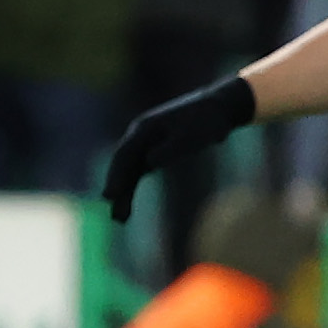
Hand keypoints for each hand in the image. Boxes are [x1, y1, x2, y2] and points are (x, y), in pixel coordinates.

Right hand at [102, 76, 257, 221]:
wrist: (218, 109)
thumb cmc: (206, 122)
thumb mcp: (190, 137)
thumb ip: (169, 150)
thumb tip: (148, 163)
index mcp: (144, 129)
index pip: (125, 155)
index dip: (116, 177)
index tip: (110, 196)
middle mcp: (140, 135)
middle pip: (123, 165)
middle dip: (118, 189)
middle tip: (116, 216)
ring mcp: (146, 142)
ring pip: (130, 170)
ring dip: (124, 192)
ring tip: (120, 219)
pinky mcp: (155, 149)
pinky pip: (139, 170)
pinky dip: (134, 185)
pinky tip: (128, 202)